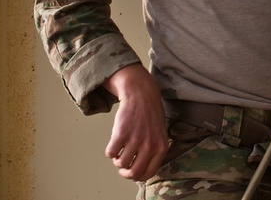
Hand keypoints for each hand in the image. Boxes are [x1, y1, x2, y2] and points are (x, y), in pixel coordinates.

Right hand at [102, 64, 169, 181]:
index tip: (132, 172)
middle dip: (125, 172)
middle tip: (122, 166)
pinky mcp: (121, 133)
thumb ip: (154, 151)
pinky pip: (110, 153)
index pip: (149, 173)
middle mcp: (149, 145)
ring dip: (117, 160)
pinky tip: (115, 143)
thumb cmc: (150, 114)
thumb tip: (140, 170)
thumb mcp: (160, 133)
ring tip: (120, 151)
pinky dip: (110, 152)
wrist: (141, 94)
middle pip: (134, 172)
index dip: (138, 176)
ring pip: (121, 163)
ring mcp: (135, 139)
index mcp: (161, 147)